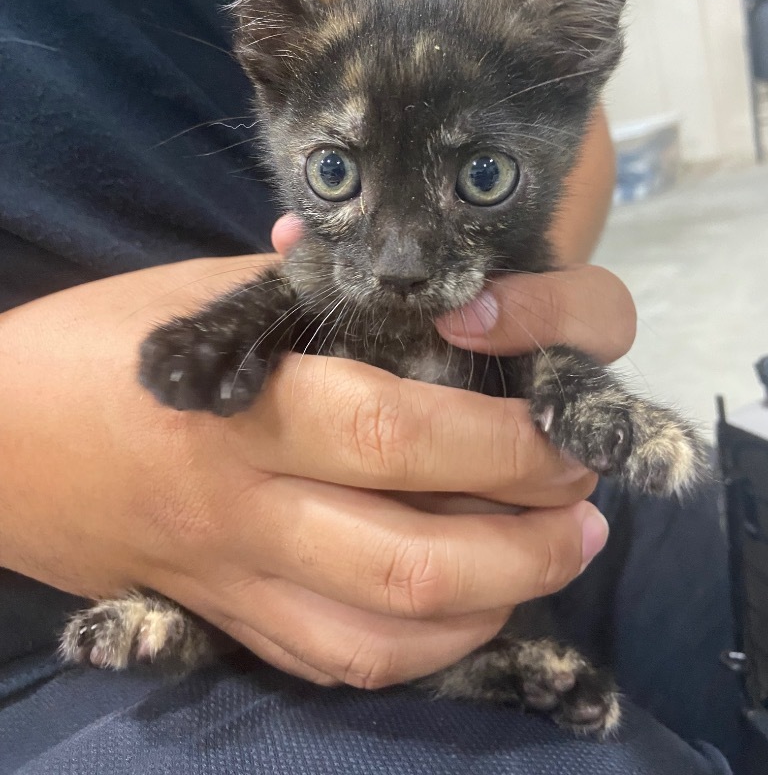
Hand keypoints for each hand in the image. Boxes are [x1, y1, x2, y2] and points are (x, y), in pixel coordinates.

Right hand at [0, 250, 608, 688]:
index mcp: (244, 411)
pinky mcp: (219, 617)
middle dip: (527, 543)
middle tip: (585, 509)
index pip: (399, 437)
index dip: (501, 444)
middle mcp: (246, 511)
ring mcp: (232, 580)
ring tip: (548, 559)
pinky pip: (333, 660)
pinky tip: (462, 608)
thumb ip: (305, 297)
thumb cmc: (92, 349)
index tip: (564, 434)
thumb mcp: (197, 298)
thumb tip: (398, 280)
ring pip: (384, 636)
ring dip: (492, 607)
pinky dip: (418, 646)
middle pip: (414, 559)